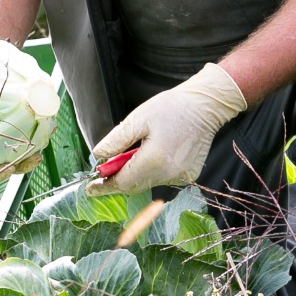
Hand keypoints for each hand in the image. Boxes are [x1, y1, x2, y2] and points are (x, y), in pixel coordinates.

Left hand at [89, 64, 248, 193]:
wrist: (205, 107)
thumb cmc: (171, 108)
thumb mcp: (137, 119)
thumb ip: (116, 141)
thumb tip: (98, 157)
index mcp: (153, 161)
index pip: (123, 182)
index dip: (105, 186)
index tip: (90, 188)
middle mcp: (168, 174)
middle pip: (134, 186)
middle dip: (118, 180)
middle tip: (105, 170)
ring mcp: (181, 177)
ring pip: (148, 183)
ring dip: (136, 174)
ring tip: (135, 152)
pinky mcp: (188, 176)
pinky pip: (163, 179)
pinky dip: (152, 172)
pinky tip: (155, 154)